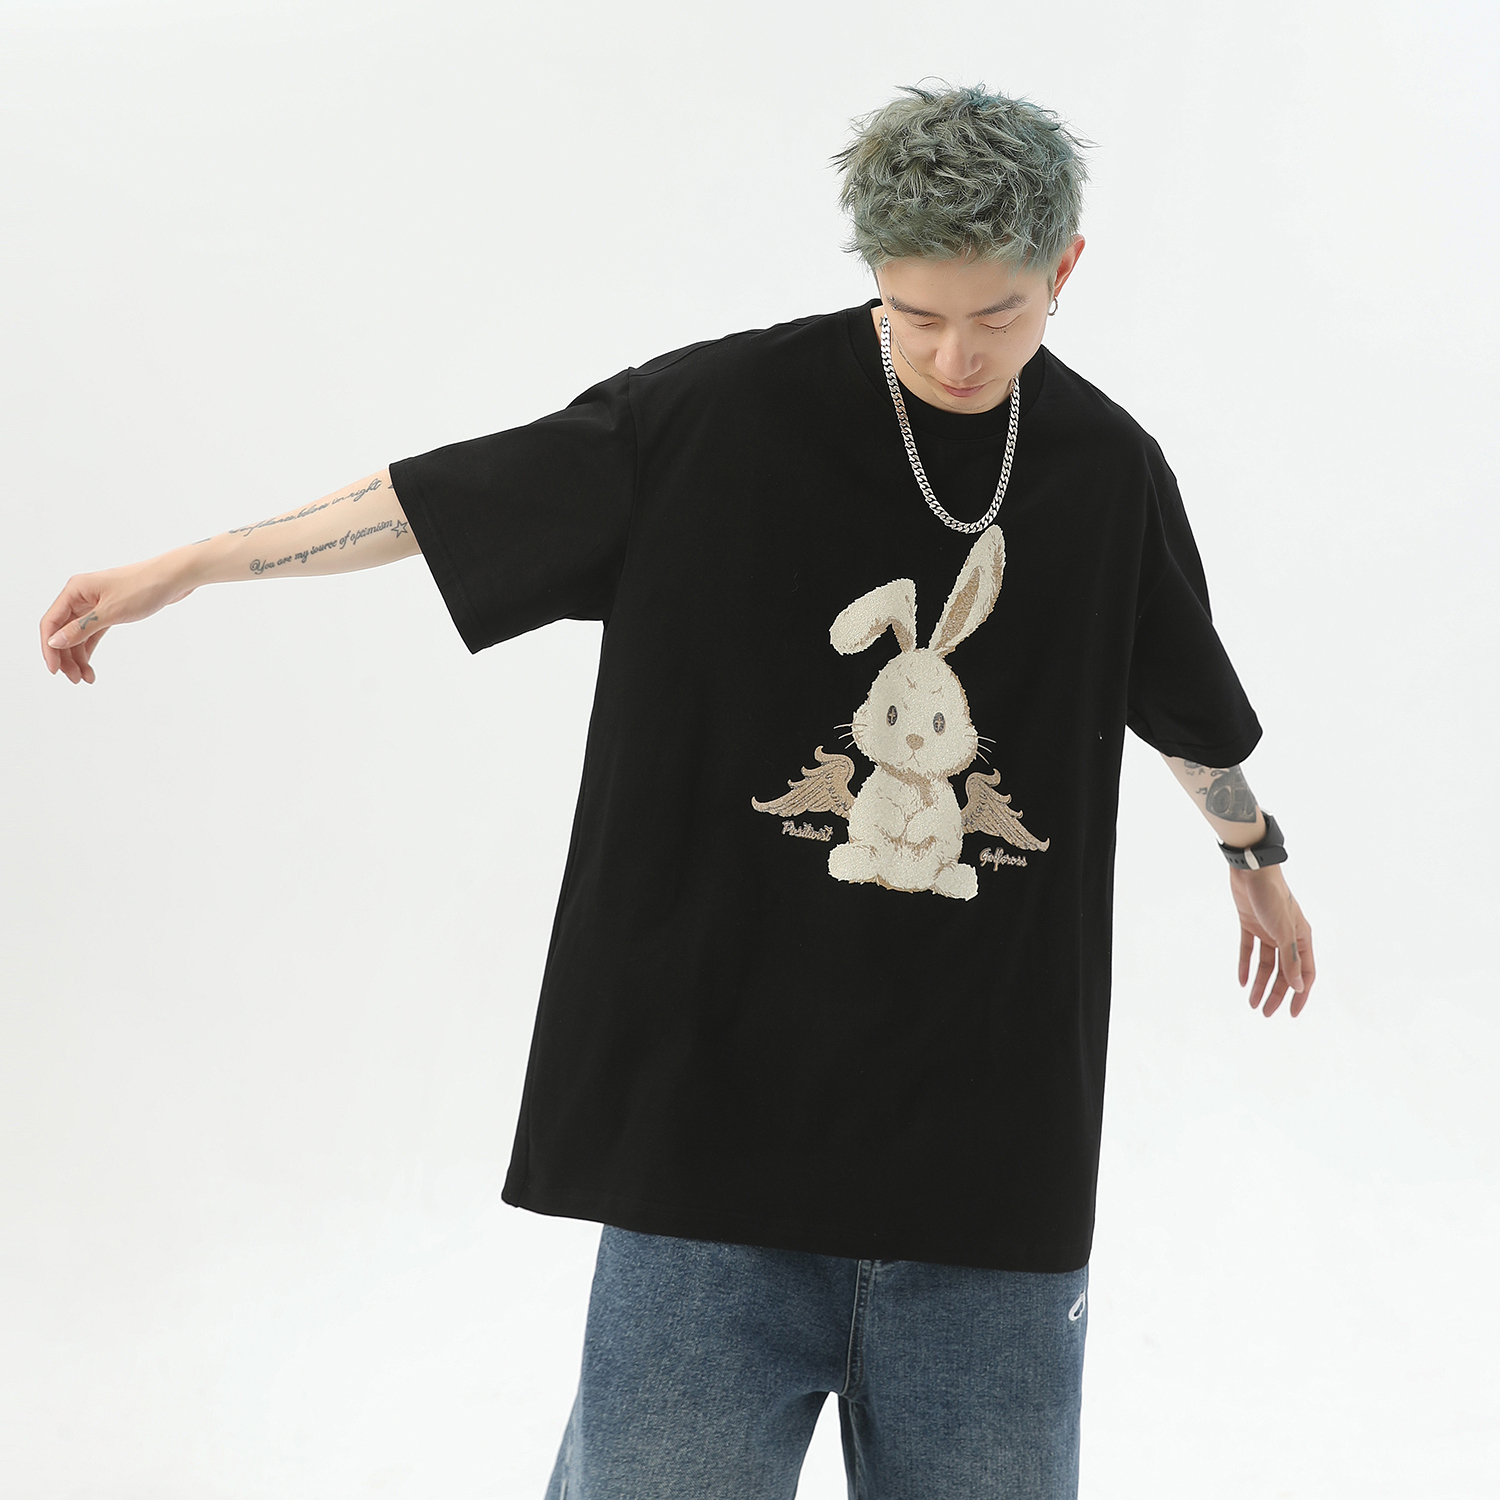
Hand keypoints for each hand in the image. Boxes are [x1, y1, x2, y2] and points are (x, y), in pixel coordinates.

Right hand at [40, 552, 199, 683]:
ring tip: (85, 678)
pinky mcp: (109, 611)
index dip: (49, 648)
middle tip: (74, 679)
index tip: (54, 670)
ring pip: (78, 635)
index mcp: (75, 590)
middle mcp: (81, 596)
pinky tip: (89, 667)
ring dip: (78, 657)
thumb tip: (55, 642)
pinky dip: (90, 649)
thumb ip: (82, 628)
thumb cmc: (143, 588)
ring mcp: (95, 604)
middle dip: (66, 656)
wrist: (174, 578)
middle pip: (63, 631)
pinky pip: (92, 633)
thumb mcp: (110, 612)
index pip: (51, 622)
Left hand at [1229, 863, 1313, 1016]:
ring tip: (1251, 1003)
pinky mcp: (1250, 924)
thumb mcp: (1282, 930)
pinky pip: (1248, 950)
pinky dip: (1245, 965)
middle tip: (1264, 1013)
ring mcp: (1268, 930)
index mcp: (1301, 938)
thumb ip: (1290, 958)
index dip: (1299, 994)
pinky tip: (1241, 981)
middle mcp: (1286, 936)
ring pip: (1265, 964)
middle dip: (1275, 993)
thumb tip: (1299, 986)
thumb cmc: (1272, 897)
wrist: (1251, 871)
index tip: (1291, 1014)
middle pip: (1283, 972)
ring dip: (1259, 983)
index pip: (1304, 973)